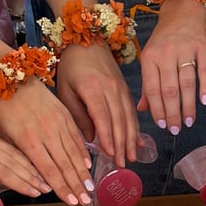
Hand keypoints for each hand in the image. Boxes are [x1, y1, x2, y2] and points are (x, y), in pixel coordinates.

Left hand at [0, 77, 93, 205]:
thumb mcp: (5, 136)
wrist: (10, 78)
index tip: (71, 202)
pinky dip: (83, 152)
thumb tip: (36, 178)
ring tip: (90, 188)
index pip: (49, 171)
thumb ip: (22, 157)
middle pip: (65, 165)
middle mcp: (46, 133)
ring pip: (74, 153)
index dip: (62, 188)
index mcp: (28, 141)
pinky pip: (76, 137)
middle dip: (77, 186)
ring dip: (83, 173)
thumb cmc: (3, 109)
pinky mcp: (64, 114)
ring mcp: (58, 123)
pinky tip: (87, 164)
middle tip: (86, 201)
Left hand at [0, 120, 49, 196]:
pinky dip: (19, 154)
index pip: (4, 171)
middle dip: (32, 175)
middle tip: (47, 187)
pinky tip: (28, 160)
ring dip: (29, 164)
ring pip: (11, 151)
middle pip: (12, 161)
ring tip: (43, 176)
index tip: (37, 193)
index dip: (22, 183)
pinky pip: (4, 144)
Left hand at [55, 44, 140, 167]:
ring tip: (132, 158)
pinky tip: (139, 142)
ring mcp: (121, 89)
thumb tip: (90, 139)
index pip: (102, 117)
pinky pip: (132, 112)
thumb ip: (77, 115)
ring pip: (128, 118)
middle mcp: (111, 89)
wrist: (88, 40)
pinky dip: (136, 128)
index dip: (108, 137)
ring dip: (131, 140)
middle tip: (122, 164)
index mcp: (93, 89)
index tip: (111, 154)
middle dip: (122, 145)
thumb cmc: (71, 66)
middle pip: (119, 121)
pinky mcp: (126, 89)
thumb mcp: (66, 90)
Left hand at [137, 0, 205, 135]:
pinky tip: (204, 102)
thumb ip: (148, 85)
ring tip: (189, 121)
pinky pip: (203, 70)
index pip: (152, 90)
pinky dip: (204, 87)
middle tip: (177, 130)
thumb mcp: (151, 59)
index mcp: (149, 58)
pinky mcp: (202, 45)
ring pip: (186, 83)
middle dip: (172, 113)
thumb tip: (141, 110)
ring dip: (188, 106)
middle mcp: (165, 53)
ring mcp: (184, 49)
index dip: (157, 110)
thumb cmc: (165, 40)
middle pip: (169, 90)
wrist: (183, 12)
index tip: (163, 126)